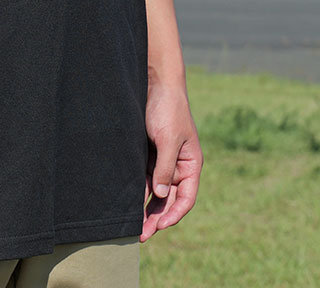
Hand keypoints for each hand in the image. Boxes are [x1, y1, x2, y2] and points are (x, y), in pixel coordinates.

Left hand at [141, 83, 201, 240]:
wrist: (155, 84)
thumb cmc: (168, 109)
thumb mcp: (168, 139)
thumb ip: (165, 168)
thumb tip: (160, 195)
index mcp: (191, 164)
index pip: (186, 197)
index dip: (174, 214)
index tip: (160, 226)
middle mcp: (178, 166)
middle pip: (169, 200)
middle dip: (157, 218)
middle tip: (142, 235)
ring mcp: (163, 162)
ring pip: (155, 193)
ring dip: (146, 210)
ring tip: (134, 227)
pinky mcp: (148, 155)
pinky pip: (144, 179)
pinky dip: (138, 193)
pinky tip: (128, 205)